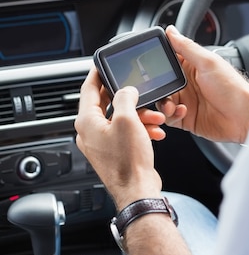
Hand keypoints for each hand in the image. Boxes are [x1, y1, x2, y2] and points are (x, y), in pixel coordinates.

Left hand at [75, 68, 164, 209]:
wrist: (138, 191)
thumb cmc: (129, 162)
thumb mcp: (128, 120)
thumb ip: (125, 97)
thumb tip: (126, 90)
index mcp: (87, 122)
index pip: (87, 88)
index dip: (97, 73)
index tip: (103, 63)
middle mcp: (90, 132)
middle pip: (105, 103)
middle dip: (127, 97)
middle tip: (138, 88)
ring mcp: (102, 143)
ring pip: (120, 118)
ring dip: (139, 114)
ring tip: (155, 117)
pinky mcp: (114, 152)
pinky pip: (126, 132)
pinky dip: (140, 128)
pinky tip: (155, 131)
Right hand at [157, 26, 248, 143]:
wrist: (244, 117)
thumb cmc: (233, 88)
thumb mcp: (208, 62)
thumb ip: (187, 47)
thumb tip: (171, 30)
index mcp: (192, 66)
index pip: (168, 60)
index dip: (158, 62)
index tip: (149, 66)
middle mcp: (188, 83)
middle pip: (161, 83)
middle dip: (157, 87)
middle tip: (160, 90)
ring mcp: (188, 101)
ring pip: (163, 102)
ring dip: (163, 103)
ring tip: (170, 105)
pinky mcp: (187, 119)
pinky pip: (170, 117)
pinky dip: (171, 115)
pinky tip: (181, 112)